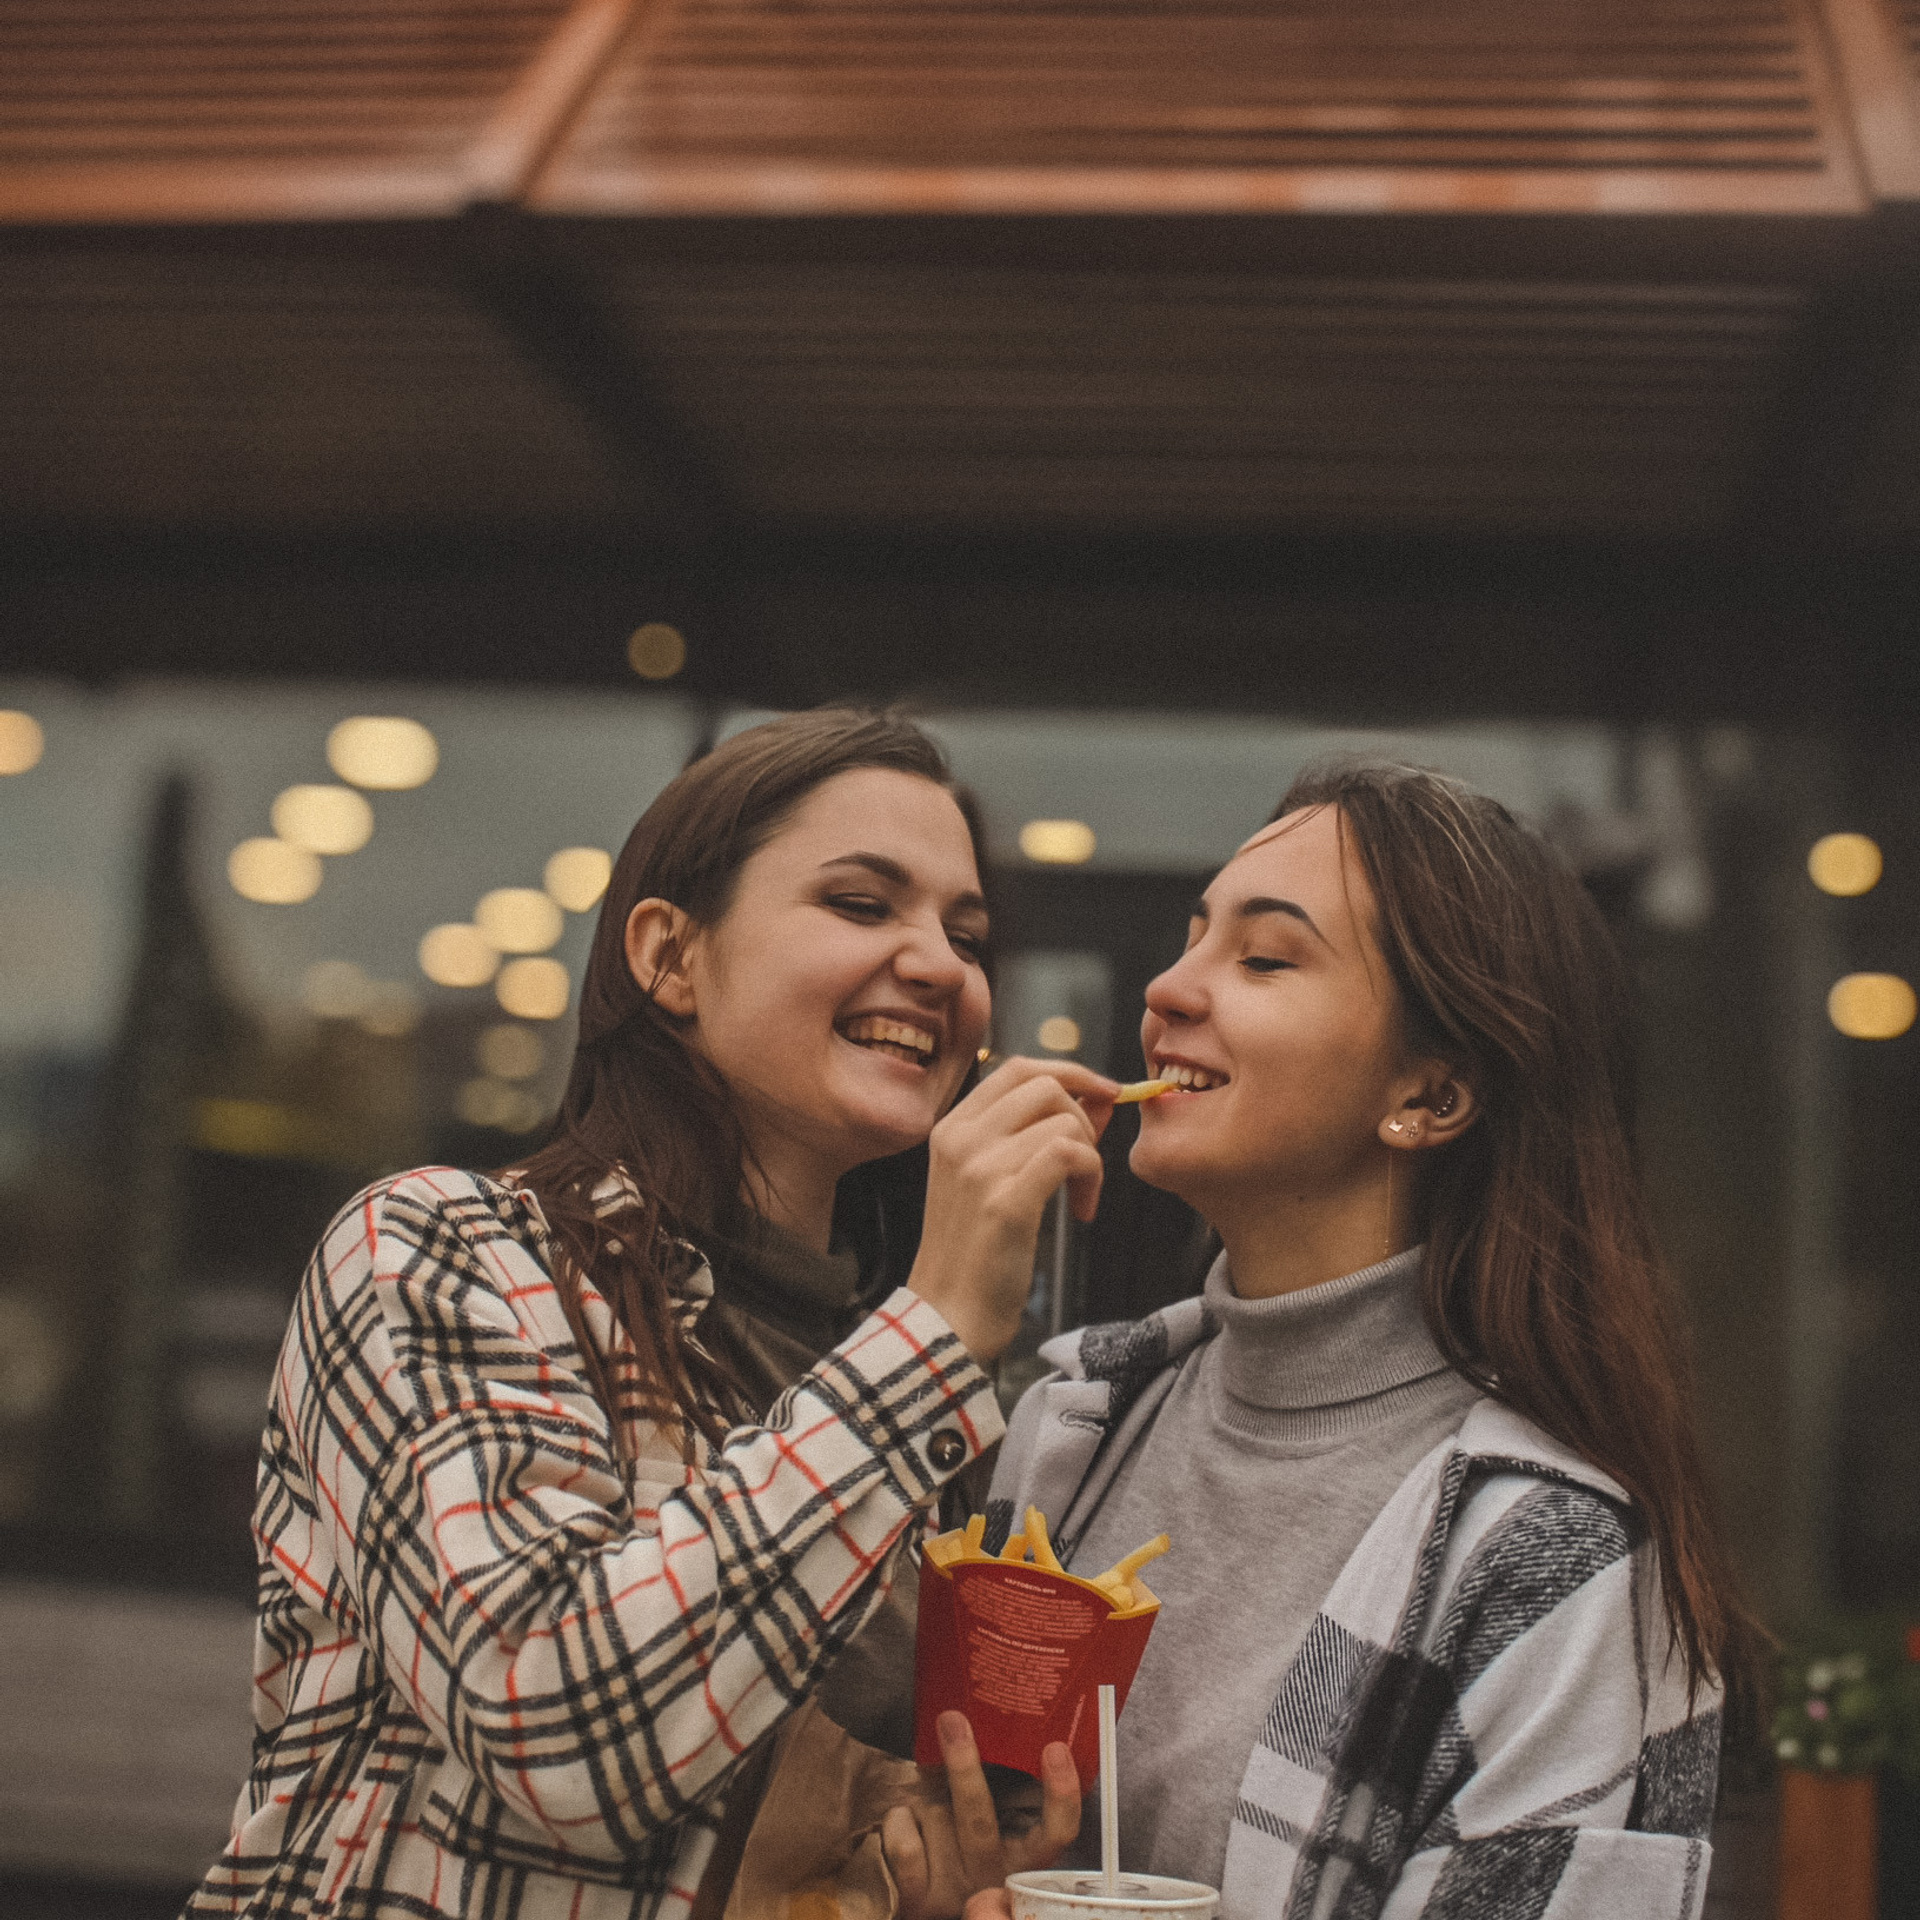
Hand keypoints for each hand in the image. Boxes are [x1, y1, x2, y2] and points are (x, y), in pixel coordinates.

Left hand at [882, 1712, 1081, 1919]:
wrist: (917, 1889)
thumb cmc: (957, 1838)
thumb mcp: (988, 1816)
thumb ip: (1000, 1784)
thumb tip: (996, 1714)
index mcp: (1020, 1856)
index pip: (1057, 1833)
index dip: (1061, 1796)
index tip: (1054, 1748)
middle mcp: (992, 1875)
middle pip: (980, 1823)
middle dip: (964, 1767)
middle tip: (952, 1720)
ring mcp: (956, 1890)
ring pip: (935, 1822)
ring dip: (922, 1799)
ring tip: (922, 1796)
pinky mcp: (919, 1900)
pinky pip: (906, 1846)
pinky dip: (900, 1821)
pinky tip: (904, 1820)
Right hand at [907, 1057, 1118, 1362]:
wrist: (947, 1317)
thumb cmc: (975, 1254)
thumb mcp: (991, 1180)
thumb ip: (1033, 1134)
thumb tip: (1098, 1096)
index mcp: (952, 1127)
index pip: (1018, 1067)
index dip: (1069, 1074)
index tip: (1102, 1097)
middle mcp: (960, 1138)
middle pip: (1045, 1085)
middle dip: (1084, 1114)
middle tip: (1087, 1160)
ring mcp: (978, 1168)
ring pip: (1064, 1120)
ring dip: (1091, 1156)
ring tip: (1081, 1196)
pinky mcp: (1004, 1201)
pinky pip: (1068, 1153)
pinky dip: (1090, 1177)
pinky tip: (1081, 1212)